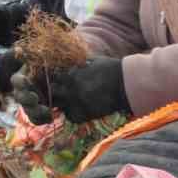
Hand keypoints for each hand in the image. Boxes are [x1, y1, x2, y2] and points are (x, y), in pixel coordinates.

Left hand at [13, 57, 127, 123]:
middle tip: (64, 93)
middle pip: (52, 93)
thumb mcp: (90, 62)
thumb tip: (68, 65)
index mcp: (70, 74)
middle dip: (55, 93)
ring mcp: (74, 103)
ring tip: (74, 101)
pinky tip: (83, 109)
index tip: (58, 81)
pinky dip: (74, 114)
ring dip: (63, 104)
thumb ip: (77, 65)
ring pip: (59, 105)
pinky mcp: (82, 115)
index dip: (53, 80)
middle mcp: (69, 89)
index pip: (51, 78)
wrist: (125, 85)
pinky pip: (70, 116)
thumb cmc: (110, 70)